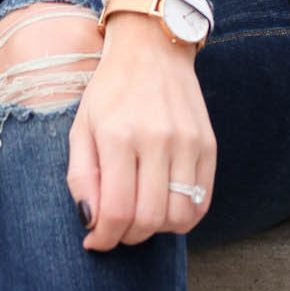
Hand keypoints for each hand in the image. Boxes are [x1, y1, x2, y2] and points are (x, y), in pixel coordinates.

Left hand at [68, 15, 216, 249]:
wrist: (152, 49)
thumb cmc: (109, 91)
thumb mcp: (81, 128)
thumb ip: (82, 177)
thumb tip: (91, 223)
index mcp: (119, 135)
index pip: (117, 210)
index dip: (104, 238)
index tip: (95, 241)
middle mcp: (157, 139)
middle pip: (150, 219)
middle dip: (128, 236)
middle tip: (117, 229)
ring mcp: (188, 142)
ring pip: (180, 216)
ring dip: (158, 229)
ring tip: (141, 216)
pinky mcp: (208, 145)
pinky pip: (203, 201)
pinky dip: (183, 217)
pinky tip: (165, 206)